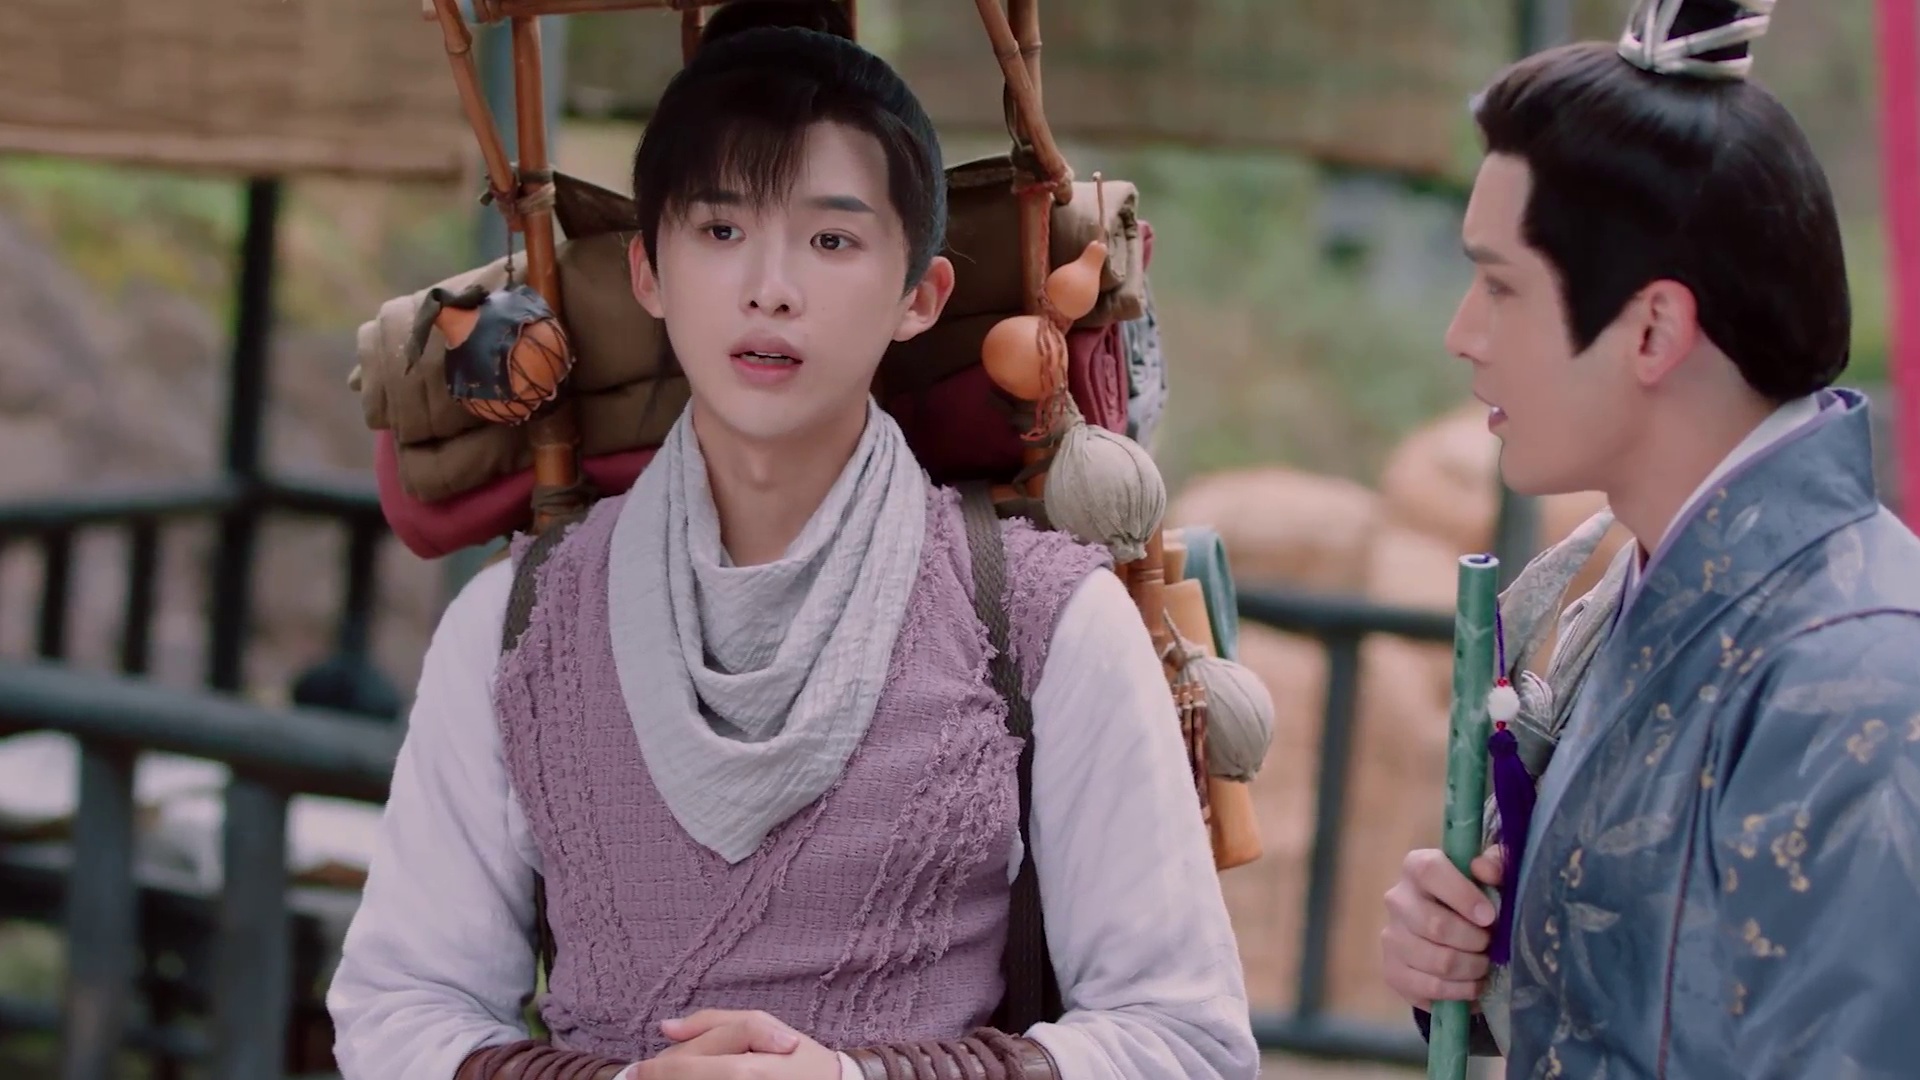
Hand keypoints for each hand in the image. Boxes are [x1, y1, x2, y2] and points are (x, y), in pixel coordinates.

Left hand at [633, 1010, 840, 1079]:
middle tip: (646, 1072)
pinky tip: (697, 1079)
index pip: (684, 1070)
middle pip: (686, 1079)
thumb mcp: (763, 1026)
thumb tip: (665, 1028)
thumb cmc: (798, 1058)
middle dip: (664, 1075)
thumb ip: (712, 1024)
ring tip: (674, 1074)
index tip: (636, 1070)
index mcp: (744, 1071)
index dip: (655, 1070)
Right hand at [1380, 846, 1502, 1009]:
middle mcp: (1397, 899)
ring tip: (1484, 965)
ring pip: (1438, 961)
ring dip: (1472, 968)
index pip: (1430, 871)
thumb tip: (1487, 871)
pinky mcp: (1392, 972)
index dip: (1463, 895)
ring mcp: (1391, 938)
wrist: (1448, 934)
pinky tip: (1472, 984)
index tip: (1489, 917)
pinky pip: (1430, 988)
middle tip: (1490, 944)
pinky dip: (1460, 991)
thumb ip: (1494, 865)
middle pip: (1435, 925)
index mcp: (1417, 867)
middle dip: (1474, 941)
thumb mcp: (1488, 877)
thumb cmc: (1473, 899)